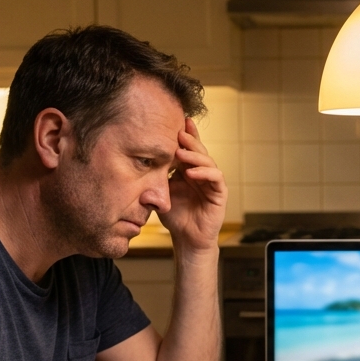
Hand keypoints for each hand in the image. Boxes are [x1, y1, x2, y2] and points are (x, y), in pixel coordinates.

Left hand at [159, 117, 226, 252]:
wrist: (186, 239)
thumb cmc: (174, 216)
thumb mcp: (160, 193)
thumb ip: (155, 178)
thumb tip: (139, 161)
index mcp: (189, 170)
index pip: (188, 149)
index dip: (185, 135)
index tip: (176, 121)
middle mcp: (202, 173)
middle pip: (199, 151)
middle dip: (189, 140)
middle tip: (178, 132)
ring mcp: (212, 182)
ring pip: (208, 161)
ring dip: (195, 155)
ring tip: (180, 152)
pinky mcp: (220, 193)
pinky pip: (216, 178)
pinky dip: (204, 173)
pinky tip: (191, 173)